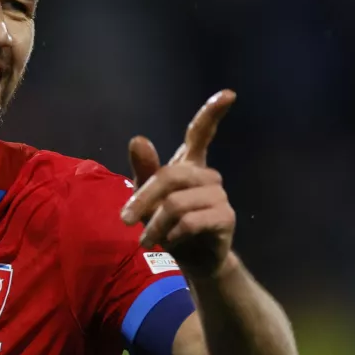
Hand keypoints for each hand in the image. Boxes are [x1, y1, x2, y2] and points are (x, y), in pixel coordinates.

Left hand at [120, 89, 236, 278]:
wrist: (192, 260)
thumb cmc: (167, 223)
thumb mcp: (148, 198)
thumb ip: (144, 170)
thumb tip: (138, 138)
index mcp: (190, 164)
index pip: (201, 133)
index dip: (213, 113)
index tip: (229, 94)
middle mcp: (208, 175)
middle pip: (170, 176)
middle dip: (143, 199)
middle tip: (125, 220)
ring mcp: (219, 196)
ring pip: (176, 204)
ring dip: (155, 226)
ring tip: (148, 239)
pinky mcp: (225, 218)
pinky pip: (190, 222)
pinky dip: (172, 236)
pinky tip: (171, 243)